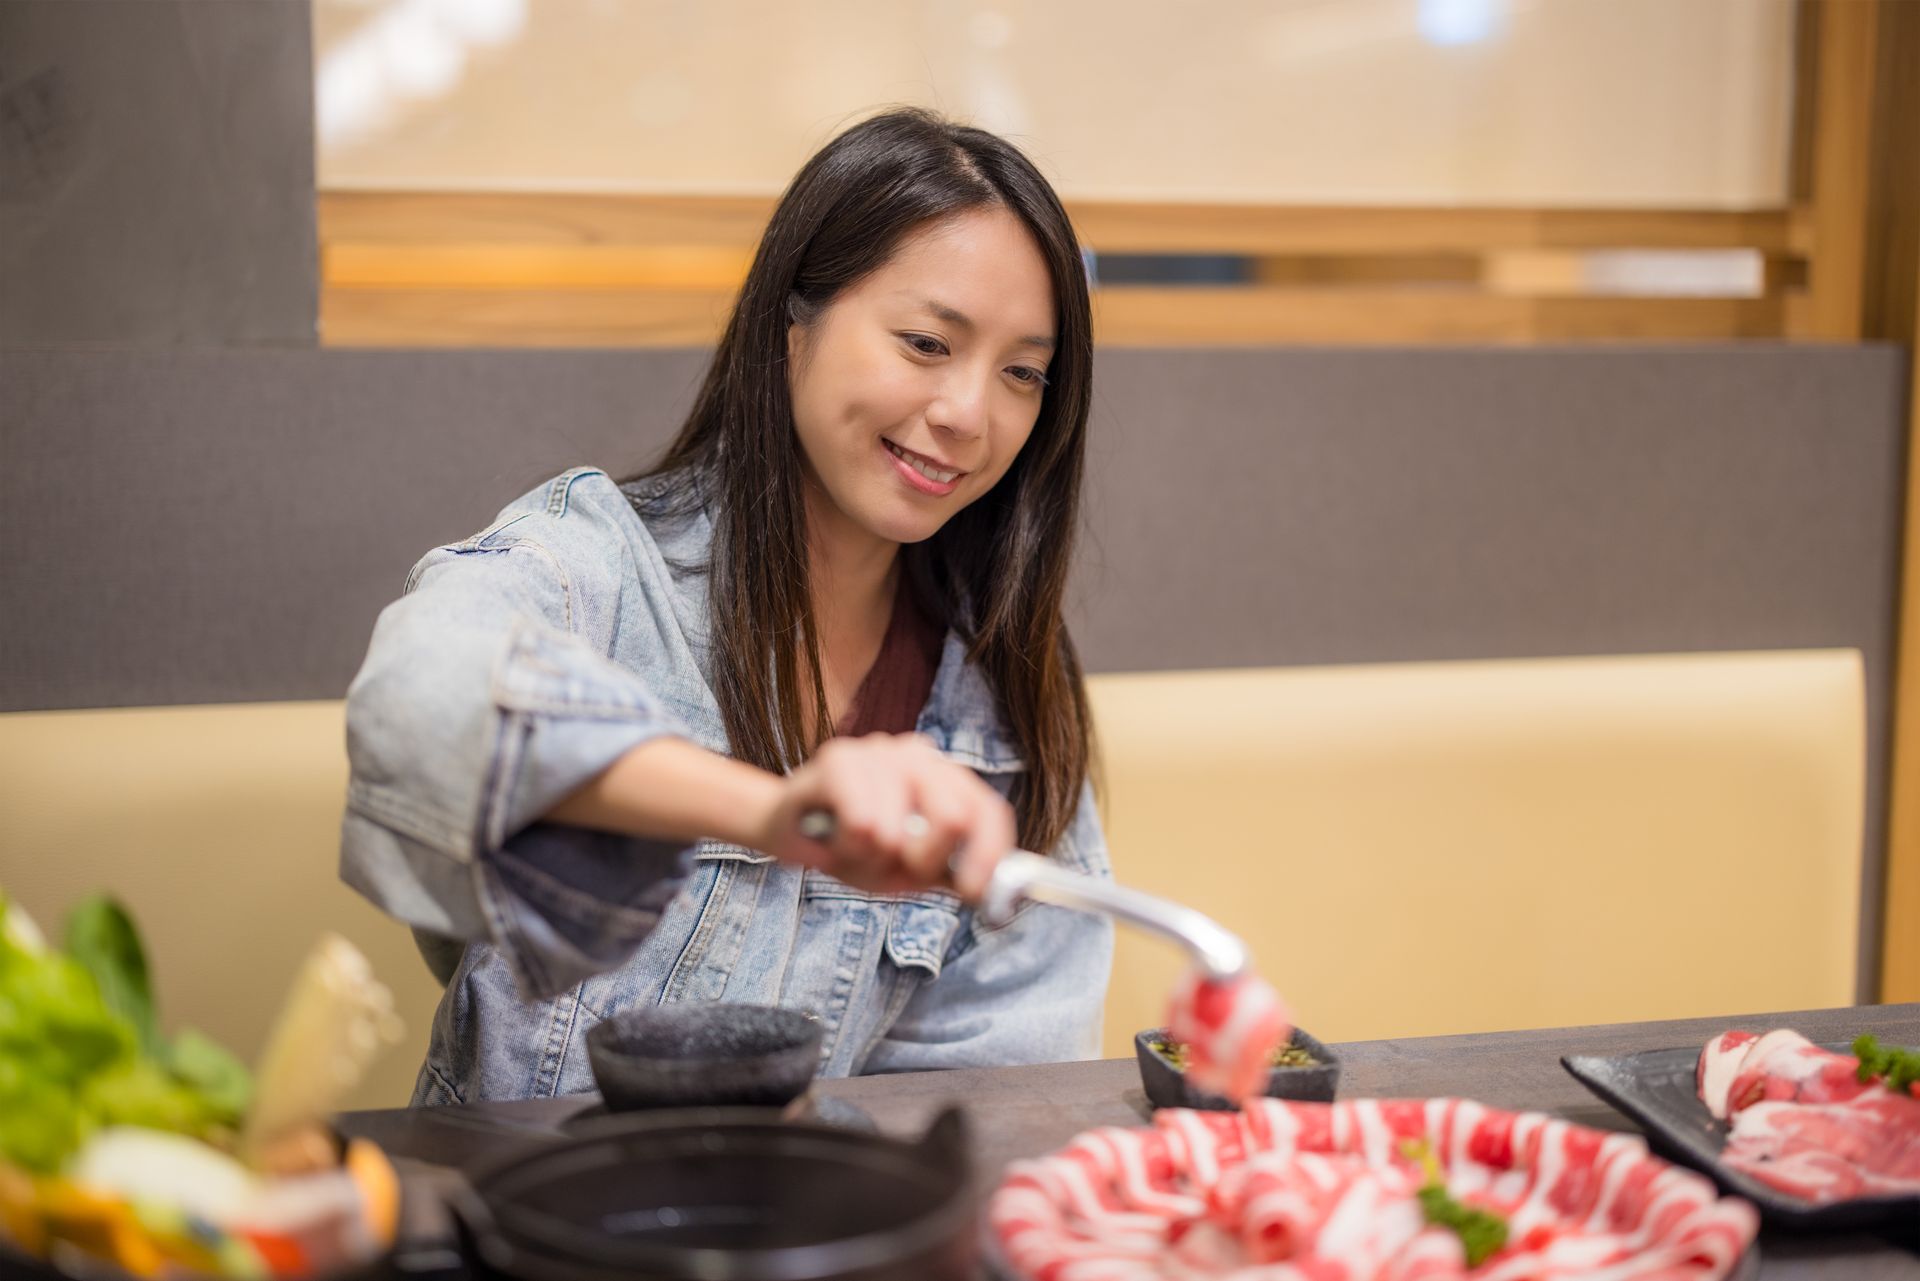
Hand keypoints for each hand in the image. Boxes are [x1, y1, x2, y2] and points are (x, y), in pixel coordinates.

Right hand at [752, 733, 1015, 899]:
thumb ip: (945, 870)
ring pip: (898, 832)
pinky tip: (835, 835)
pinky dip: (847, 848)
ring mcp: (880, 751)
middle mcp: (920, 756)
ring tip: (853, 846)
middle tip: (892, 863)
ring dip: (870, 858)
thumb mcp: (906, 868)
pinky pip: (861, 825)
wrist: (789, 829)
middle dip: (922, 861)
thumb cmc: (854, 847)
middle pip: (953, 817)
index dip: (988, 855)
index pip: (987, 811)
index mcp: (946, 778)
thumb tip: (993, 891)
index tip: (972, 892)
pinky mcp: (840, 757)